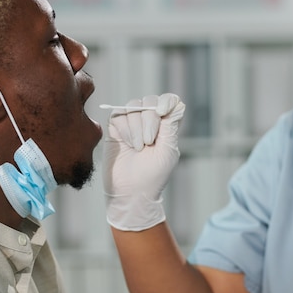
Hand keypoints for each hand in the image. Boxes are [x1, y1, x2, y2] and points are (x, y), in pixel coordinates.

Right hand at [102, 93, 184, 230]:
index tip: (162, 112)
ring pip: (133, 106)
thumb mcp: (168, 150)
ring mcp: (131, 123)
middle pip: (150, 101)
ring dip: (136, 127)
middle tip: (149, 142)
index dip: (166, 101)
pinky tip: (127, 144)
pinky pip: (118, 114)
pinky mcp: (115, 128)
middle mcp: (149, 121)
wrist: (131, 191)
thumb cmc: (154, 175)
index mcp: (166, 125)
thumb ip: (170, 125)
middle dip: (150, 120)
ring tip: (138, 148)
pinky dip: (125, 128)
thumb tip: (177, 103)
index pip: (169, 101)